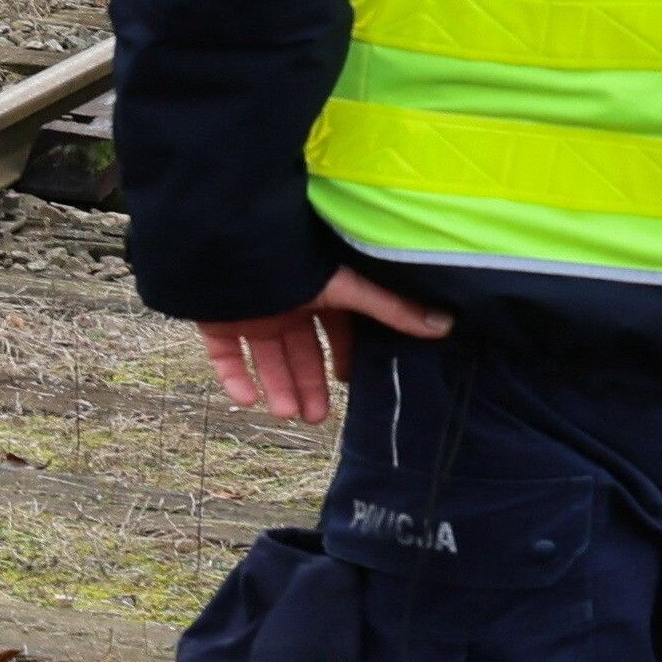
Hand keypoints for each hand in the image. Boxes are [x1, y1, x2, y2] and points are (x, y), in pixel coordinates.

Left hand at [194, 269, 452, 425]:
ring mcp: (250, 312)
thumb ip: (390, 308)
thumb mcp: (347, 287)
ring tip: (289, 415)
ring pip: (266, 359)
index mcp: (317, 292)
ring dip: (278, 388)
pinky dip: (233, 378)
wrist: (227, 243)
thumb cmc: (293, 259)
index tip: (348, 385)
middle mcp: (285, 304)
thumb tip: (444, 324)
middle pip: (300, 353)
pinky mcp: (217, 321)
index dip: (341, 358)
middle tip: (316, 418)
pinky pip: (223, 355)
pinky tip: (248, 401)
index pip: (335, 332)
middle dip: (309, 385)